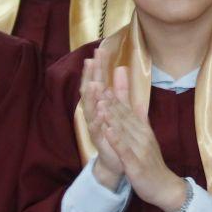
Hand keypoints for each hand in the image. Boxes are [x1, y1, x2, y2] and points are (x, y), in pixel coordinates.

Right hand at [82, 54, 124, 189]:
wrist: (117, 161)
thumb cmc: (117, 133)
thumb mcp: (121, 108)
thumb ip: (121, 89)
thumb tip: (121, 67)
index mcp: (101, 105)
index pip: (98, 82)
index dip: (98, 67)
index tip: (99, 51)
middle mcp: (94, 114)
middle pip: (90, 92)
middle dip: (90, 77)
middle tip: (90, 60)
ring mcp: (95, 127)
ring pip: (90, 110)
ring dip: (91, 98)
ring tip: (92, 84)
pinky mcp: (99, 141)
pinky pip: (96, 130)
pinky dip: (98, 121)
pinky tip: (99, 112)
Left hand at [100, 66, 185, 211]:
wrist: (165, 187)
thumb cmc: (152, 163)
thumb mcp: (147, 137)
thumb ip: (142, 119)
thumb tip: (138, 100)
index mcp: (143, 130)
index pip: (127, 110)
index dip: (114, 96)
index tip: (102, 81)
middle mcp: (142, 136)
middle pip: (124, 116)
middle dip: (110, 100)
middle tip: (98, 84)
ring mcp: (139, 149)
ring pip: (124, 130)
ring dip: (112, 116)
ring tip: (100, 102)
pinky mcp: (136, 163)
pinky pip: (124, 149)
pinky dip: (116, 139)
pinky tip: (108, 130)